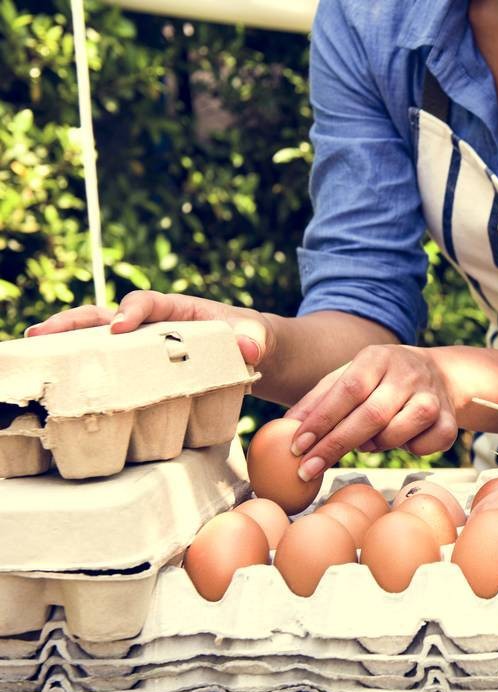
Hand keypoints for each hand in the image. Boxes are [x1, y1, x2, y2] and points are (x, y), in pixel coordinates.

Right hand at [26, 290, 272, 366]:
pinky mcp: (142, 367)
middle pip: (106, 315)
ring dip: (65, 342)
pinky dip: (83, 368)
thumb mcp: (262, 337)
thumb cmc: (254, 339)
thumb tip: (248, 347)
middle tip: (41, 333)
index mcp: (180, 308)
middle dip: (74, 322)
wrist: (257, 354)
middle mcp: (154, 323)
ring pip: (97, 338)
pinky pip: (108, 364)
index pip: (148, 302)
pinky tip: (57, 380)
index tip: (120, 326)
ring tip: (32, 349)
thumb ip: (256, 338)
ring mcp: (144, 345)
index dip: (132, 310)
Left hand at [285, 345, 457, 480]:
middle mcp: (408, 374)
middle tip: (307, 469)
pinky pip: (423, 448)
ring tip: (365, 441)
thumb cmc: (381, 379)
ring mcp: (433, 398)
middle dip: (334, 446)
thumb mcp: (349, 376)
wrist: (437, 373)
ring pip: (396, 434)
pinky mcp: (450, 422)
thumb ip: (318, 400)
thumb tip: (284, 428)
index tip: (297, 446)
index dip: (321, 420)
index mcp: (378, 357)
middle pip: (370, 415)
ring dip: (373, 446)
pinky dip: (407, 450)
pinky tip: (401, 439)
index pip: (347, 389)